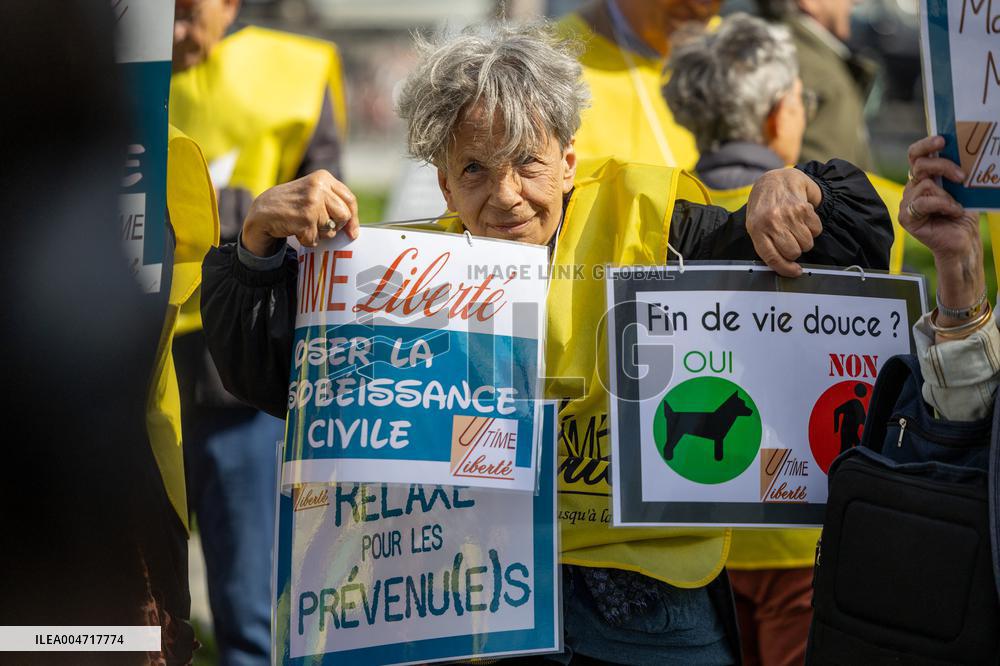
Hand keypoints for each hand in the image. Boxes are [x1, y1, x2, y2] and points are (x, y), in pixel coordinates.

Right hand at [241, 170, 359, 256]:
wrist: (263, 211)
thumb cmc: (291, 204)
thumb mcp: (312, 192)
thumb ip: (332, 201)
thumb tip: (353, 229)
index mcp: (323, 178)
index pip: (349, 199)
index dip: (353, 218)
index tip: (352, 233)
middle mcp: (319, 187)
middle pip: (344, 216)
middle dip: (334, 226)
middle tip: (318, 224)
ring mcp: (312, 203)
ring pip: (330, 230)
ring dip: (318, 233)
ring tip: (303, 223)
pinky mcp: (305, 219)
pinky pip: (316, 239)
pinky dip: (307, 239)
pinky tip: (295, 228)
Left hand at [746, 168, 822, 276]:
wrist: (775, 180)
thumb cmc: (764, 207)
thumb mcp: (755, 225)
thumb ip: (766, 244)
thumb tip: (784, 265)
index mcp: (756, 229)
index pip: (772, 257)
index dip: (785, 269)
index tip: (795, 272)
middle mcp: (771, 221)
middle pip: (793, 252)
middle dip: (796, 251)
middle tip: (791, 241)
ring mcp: (788, 214)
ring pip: (806, 243)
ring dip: (805, 240)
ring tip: (796, 228)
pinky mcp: (803, 207)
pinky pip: (816, 229)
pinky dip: (813, 228)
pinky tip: (803, 219)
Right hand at [900, 136, 983, 327]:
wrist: (962, 243)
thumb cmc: (962, 216)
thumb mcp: (960, 187)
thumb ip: (952, 171)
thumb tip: (959, 151)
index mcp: (923, 178)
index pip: (915, 155)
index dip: (926, 145)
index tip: (942, 140)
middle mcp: (912, 189)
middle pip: (919, 165)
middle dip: (943, 167)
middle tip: (962, 176)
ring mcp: (907, 203)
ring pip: (924, 184)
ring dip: (947, 194)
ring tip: (957, 207)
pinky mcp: (906, 218)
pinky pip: (922, 202)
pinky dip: (942, 205)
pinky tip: (952, 212)